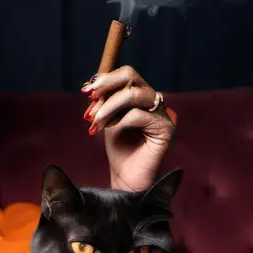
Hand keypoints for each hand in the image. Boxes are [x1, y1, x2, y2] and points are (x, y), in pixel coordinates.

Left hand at [81, 66, 175, 191]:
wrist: (127, 177)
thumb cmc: (118, 149)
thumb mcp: (106, 119)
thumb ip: (103, 102)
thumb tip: (89, 87)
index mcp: (140, 95)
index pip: (125, 74)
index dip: (104, 79)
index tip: (85, 91)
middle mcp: (152, 100)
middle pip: (131, 75)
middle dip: (106, 85)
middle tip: (89, 97)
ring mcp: (161, 112)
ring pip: (134, 94)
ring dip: (108, 107)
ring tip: (95, 122)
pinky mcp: (166, 128)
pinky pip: (139, 115)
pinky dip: (120, 121)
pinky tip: (109, 131)